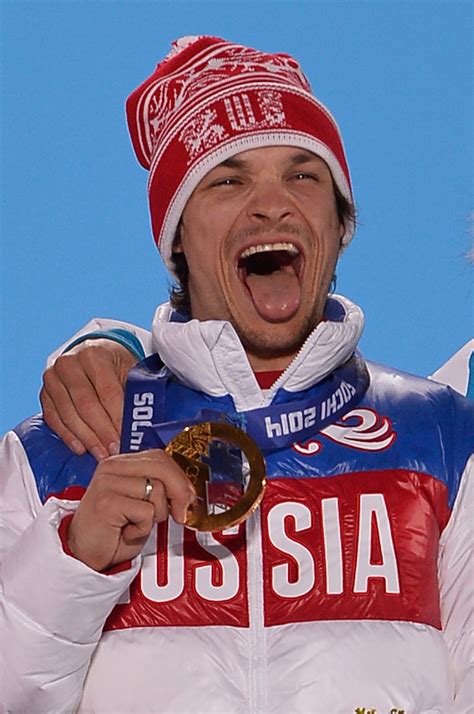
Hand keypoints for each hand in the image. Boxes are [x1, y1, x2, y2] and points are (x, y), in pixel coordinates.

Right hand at [40, 339, 137, 459]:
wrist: (90, 354)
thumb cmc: (114, 364)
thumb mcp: (129, 369)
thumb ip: (133, 393)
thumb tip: (142, 424)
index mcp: (94, 355)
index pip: (107, 391)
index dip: (117, 418)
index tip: (126, 438)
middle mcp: (69, 364)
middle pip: (86, 405)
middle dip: (102, 432)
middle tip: (115, 451)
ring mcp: (53, 378)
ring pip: (69, 414)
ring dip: (87, 438)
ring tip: (101, 454)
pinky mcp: (44, 393)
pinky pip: (54, 419)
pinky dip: (68, 436)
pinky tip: (81, 448)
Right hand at [67, 450, 195, 570]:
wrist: (83, 555)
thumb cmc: (114, 531)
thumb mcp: (141, 504)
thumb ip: (159, 488)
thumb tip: (188, 490)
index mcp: (120, 463)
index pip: (159, 456)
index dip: (179, 477)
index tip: (187, 497)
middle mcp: (112, 466)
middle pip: (161, 467)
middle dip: (180, 491)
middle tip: (180, 514)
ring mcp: (107, 482)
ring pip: (157, 490)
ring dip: (156, 515)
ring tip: (135, 524)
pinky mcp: (106, 501)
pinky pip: (146, 511)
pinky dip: (143, 528)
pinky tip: (126, 532)